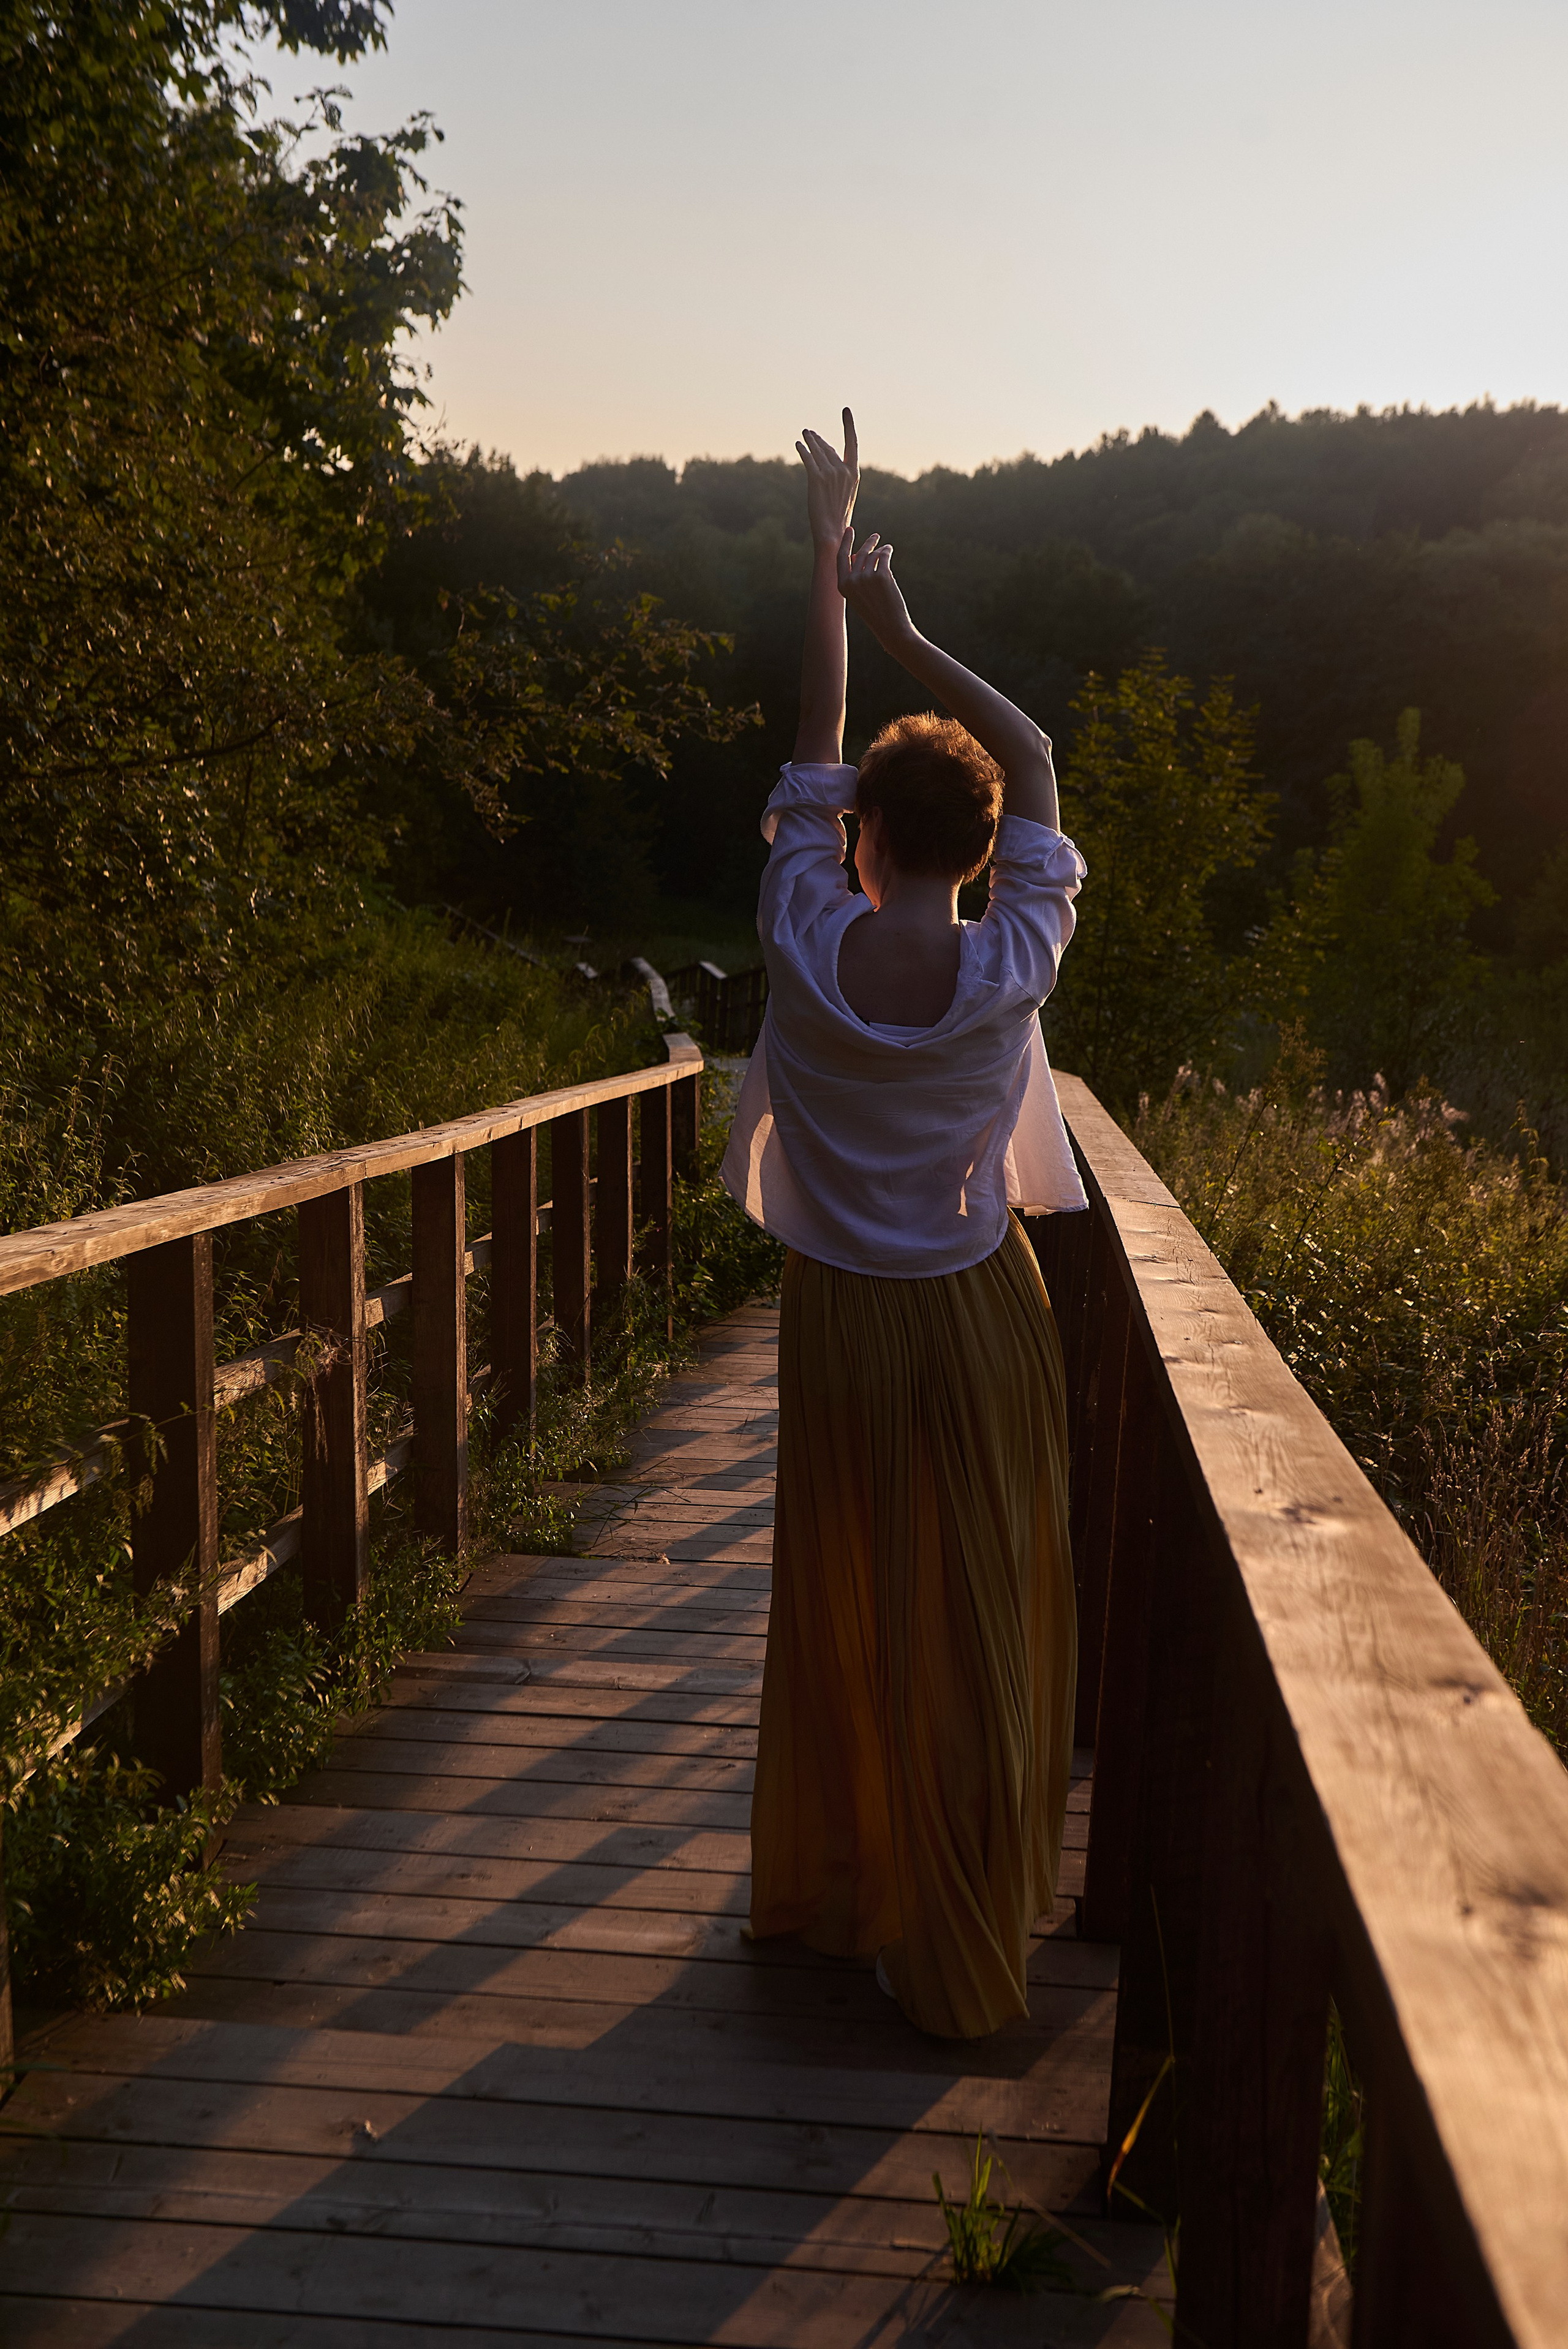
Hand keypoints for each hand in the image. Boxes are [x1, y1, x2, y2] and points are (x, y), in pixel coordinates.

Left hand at [796, 408, 858, 549]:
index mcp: (853, 473)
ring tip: (804, 434)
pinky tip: (798, 445)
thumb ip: (839, 475)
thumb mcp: (844, 493)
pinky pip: (808, 459)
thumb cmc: (837, 517)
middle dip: (818, 440)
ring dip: (809, 441)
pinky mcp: (816, 479)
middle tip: (810, 433)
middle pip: (828, 448)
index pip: (852, 443)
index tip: (846, 410)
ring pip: (817, 451)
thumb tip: (828, 460)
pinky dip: (802, 450)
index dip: (848, 425)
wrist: (832, 532)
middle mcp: (843, 471)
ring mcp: (830, 474)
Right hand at [837, 530, 914, 647]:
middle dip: (868, 543)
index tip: (850, 530)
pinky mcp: (882, 576)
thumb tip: (855, 556)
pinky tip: (889, 550)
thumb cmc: (875, 612)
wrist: (890, 627)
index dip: (846, 542)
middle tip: (875, 536)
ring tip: (885, 547)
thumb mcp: (859, 595)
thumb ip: (855, 576)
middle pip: (859, 554)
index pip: (841, 558)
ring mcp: (866, 578)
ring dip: (880, 548)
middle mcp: (852, 581)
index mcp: (843, 586)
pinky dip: (887, 551)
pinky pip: (884, 557)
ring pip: (873, 555)